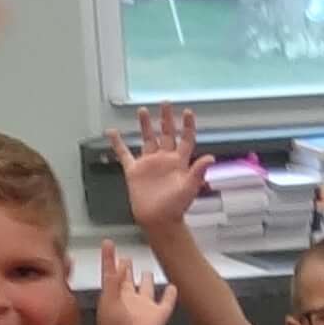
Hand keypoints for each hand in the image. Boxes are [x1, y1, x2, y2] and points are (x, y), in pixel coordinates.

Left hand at [98, 248, 181, 324]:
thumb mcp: (109, 301)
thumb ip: (112, 281)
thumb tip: (117, 264)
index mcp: (113, 296)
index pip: (110, 272)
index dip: (108, 258)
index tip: (107, 243)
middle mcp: (128, 299)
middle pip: (127, 281)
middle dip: (126, 269)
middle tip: (126, 258)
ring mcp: (144, 307)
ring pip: (146, 290)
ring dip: (147, 281)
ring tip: (147, 271)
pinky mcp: (159, 314)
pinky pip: (166, 302)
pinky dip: (170, 295)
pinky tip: (173, 287)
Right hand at [113, 103, 209, 232]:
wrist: (158, 220)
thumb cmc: (176, 207)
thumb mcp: (190, 188)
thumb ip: (199, 171)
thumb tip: (211, 158)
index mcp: (179, 162)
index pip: (185, 139)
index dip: (187, 126)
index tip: (187, 112)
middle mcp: (164, 159)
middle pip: (166, 134)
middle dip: (166, 119)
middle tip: (165, 104)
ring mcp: (149, 163)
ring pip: (147, 139)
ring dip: (145, 125)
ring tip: (143, 111)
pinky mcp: (134, 170)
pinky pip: (124, 154)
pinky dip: (117, 143)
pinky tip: (112, 132)